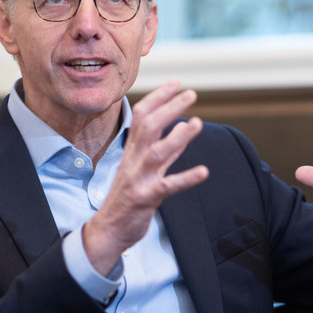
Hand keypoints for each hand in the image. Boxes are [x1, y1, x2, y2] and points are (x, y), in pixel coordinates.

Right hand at [81, 79, 206, 273]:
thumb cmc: (128, 198)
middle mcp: (134, 160)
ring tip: (197, 123)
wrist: (108, 230)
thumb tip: (183, 128)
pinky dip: (186, 178)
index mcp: (132, 151)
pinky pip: (167, 186)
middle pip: (148, 126)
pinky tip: (204, 172)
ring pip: (157, 152)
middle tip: (191, 94)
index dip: (158, 97)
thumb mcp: (144, 169)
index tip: (176, 82)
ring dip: (178, 137)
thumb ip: (164, 150)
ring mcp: (138, 179)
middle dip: (169, 108)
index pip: (142, 115)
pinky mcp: (145, 198)